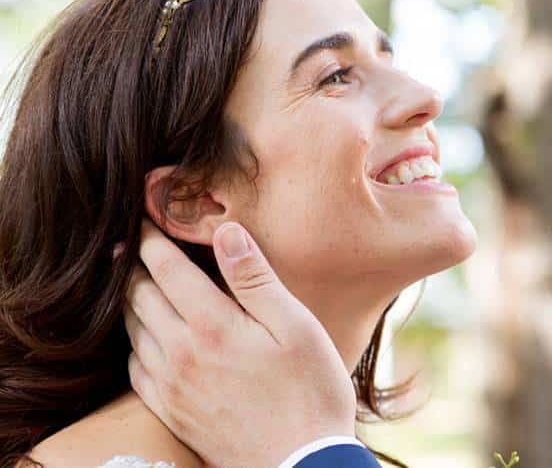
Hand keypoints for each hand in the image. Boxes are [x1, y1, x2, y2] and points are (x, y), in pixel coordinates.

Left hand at [123, 218, 357, 466]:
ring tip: (134, 281)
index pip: (164, 268)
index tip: (143, 220)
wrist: (300, 461)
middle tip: (128, 243)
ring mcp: (172, 385)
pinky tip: (147, 336)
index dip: (149, 238)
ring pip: (132, 330)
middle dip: (130, 264)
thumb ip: (255, 278)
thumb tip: (226, 232)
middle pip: (137, 296)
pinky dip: (135, 341)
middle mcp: (180, 353)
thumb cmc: (309, 389)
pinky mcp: (171, 411)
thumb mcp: (295, 324)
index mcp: (211, 325)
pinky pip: (137, 367)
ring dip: (129, 301)